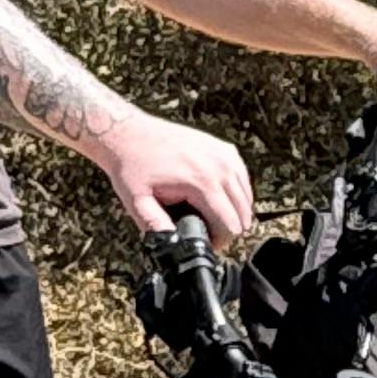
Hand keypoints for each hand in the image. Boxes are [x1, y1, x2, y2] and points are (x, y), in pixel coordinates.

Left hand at [91, 109, 255, 236]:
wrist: (130, 133)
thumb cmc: (132, 166)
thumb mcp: (137, 202)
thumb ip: (156, 226)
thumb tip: (174, 243)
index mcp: (200, 182)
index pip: (229, 223)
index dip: (220, 240)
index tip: (208, 244)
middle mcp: (218, 166)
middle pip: (242, 211)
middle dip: (230, 228)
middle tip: (212, 234)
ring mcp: (224, 154)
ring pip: (246, 195)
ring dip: (237, 211)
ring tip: (218, 220)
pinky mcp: (224, 148)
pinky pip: (242, 177)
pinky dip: (237, 191)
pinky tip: (223, 198)